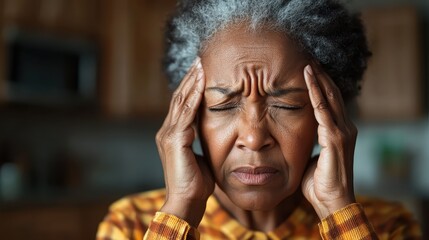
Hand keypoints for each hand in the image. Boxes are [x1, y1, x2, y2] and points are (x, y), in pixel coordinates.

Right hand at [156, 57, 213, 226]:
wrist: (186, 202)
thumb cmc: (196, 184)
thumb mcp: (200, 157)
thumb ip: (201, 142)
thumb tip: (211, 132)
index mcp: (173, 135)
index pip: (182, 105)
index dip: (191, 87)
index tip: (202, 72)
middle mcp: (167, 131)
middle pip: (179, 97)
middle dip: (190, 78)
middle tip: (201, 60)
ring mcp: (169, 135)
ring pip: (181, 101)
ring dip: (192, 81)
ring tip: (201, 65)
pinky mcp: (174, 140)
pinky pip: (186, 113)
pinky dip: (194, 96)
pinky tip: (203, 83)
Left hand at [301, 64, 356, 219]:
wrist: (332, 202)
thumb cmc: (320, 183)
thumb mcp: (313, 156)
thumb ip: (310, 142)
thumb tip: (298, 134)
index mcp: (339, 131)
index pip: (330, 102)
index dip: (320, 86)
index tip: (309, 71)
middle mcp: (344, 128)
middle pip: (332, 95)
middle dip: (320, 77)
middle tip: (309, 59)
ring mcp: (342, 132)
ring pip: (329, 99)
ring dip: (318, 80)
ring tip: (308, 64)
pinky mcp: (336, 138)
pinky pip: (324, 111)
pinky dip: (316, 95)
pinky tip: (309, 81)